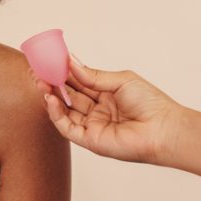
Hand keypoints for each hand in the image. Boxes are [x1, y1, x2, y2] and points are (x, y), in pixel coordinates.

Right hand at [35, 56, 183, 164]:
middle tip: (37, 70)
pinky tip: (50, 99)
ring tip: (41, 81)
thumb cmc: (150, 103)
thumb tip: (70, 62)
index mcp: (105, 95)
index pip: (78, 82)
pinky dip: (56, 113)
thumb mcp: (120, 80)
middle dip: (51, 82)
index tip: (48, 60)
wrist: (164, 129)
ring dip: (50, 96)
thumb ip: (93, 75)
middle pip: (68, 95)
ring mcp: (92, 125)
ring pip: (64, 110)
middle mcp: (96, 110)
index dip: (62, 72)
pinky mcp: (90, 140)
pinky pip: (67, 127)